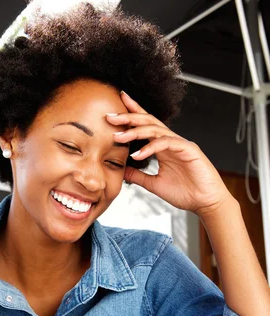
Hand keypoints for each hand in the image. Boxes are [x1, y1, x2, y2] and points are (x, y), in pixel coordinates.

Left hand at [106, 91, 232, 215]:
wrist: (206, 203)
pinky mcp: (188, 149)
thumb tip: (121, 170)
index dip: (131, 115)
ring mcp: (180, 144)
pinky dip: (150, 147)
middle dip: (129, 117)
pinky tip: (138, 154)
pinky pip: (166, 143)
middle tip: (110, 116)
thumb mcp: (154, 184)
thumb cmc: (185, 193)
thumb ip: (138, 176)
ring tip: (118, 136)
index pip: (145, 126)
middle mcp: (171, 142)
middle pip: (148, 122)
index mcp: (163, 147)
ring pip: (156, 129)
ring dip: (135, 131)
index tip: (113, 112)